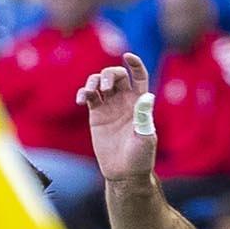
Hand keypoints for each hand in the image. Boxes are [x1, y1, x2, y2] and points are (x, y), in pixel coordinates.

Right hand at [77, 53, 157, 183]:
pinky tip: (82, 100)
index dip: (135, 65)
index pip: (139, 77)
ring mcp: (109, 106)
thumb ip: (144, 116)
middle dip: (109, 74)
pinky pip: (88, 96)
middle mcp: (124, 101)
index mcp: (140, 103)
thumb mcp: (145, 136)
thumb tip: (148, 96)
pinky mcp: (96, 114)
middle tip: (105, 88)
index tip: (128, 56)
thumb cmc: (140, 157)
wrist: (124, 172)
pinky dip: (83, 93)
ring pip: (99, 83)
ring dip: (93, 81)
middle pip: (116, 75)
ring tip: (90, 93)